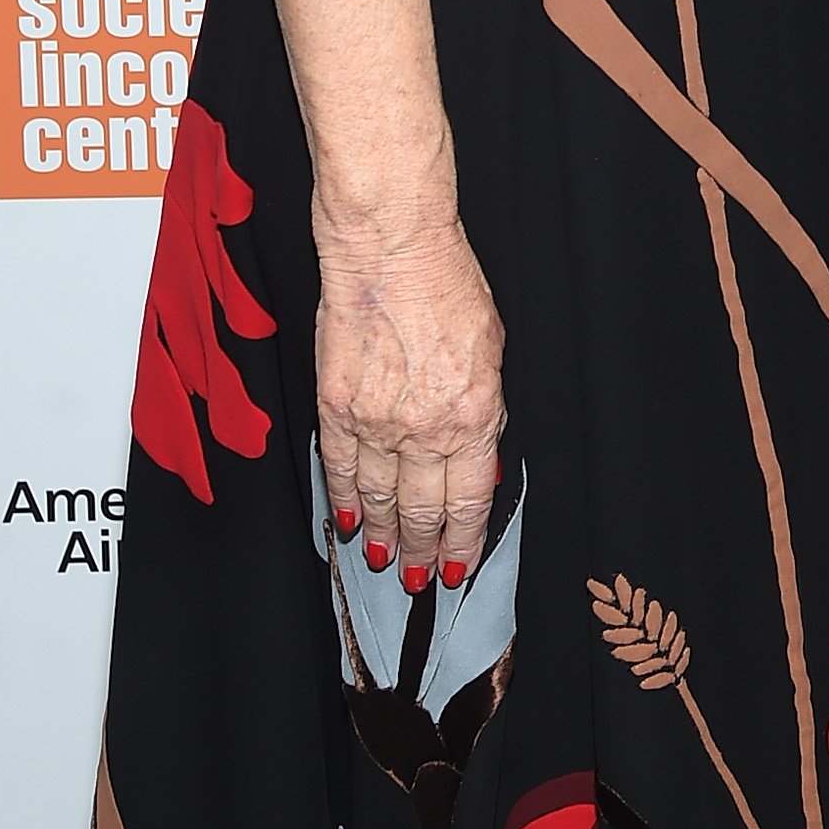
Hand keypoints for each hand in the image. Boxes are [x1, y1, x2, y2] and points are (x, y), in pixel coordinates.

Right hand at [313, 208, 505, 591]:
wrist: (392, 248)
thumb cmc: (447, 284)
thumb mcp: (491, 348)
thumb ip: (484, 410)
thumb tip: (474, 461)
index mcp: (474, 413)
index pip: (468, 500)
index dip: (462, 540)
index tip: (458, 567)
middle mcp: (426, 428)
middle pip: (423, 510)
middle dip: (425, 551)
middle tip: (422, 581)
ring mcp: (377, 422)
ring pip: (378, 499)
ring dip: (385, 537)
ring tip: (388, 563)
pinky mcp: (336, 407)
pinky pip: (338, 470)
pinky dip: (342, 503)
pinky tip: (347, 526)